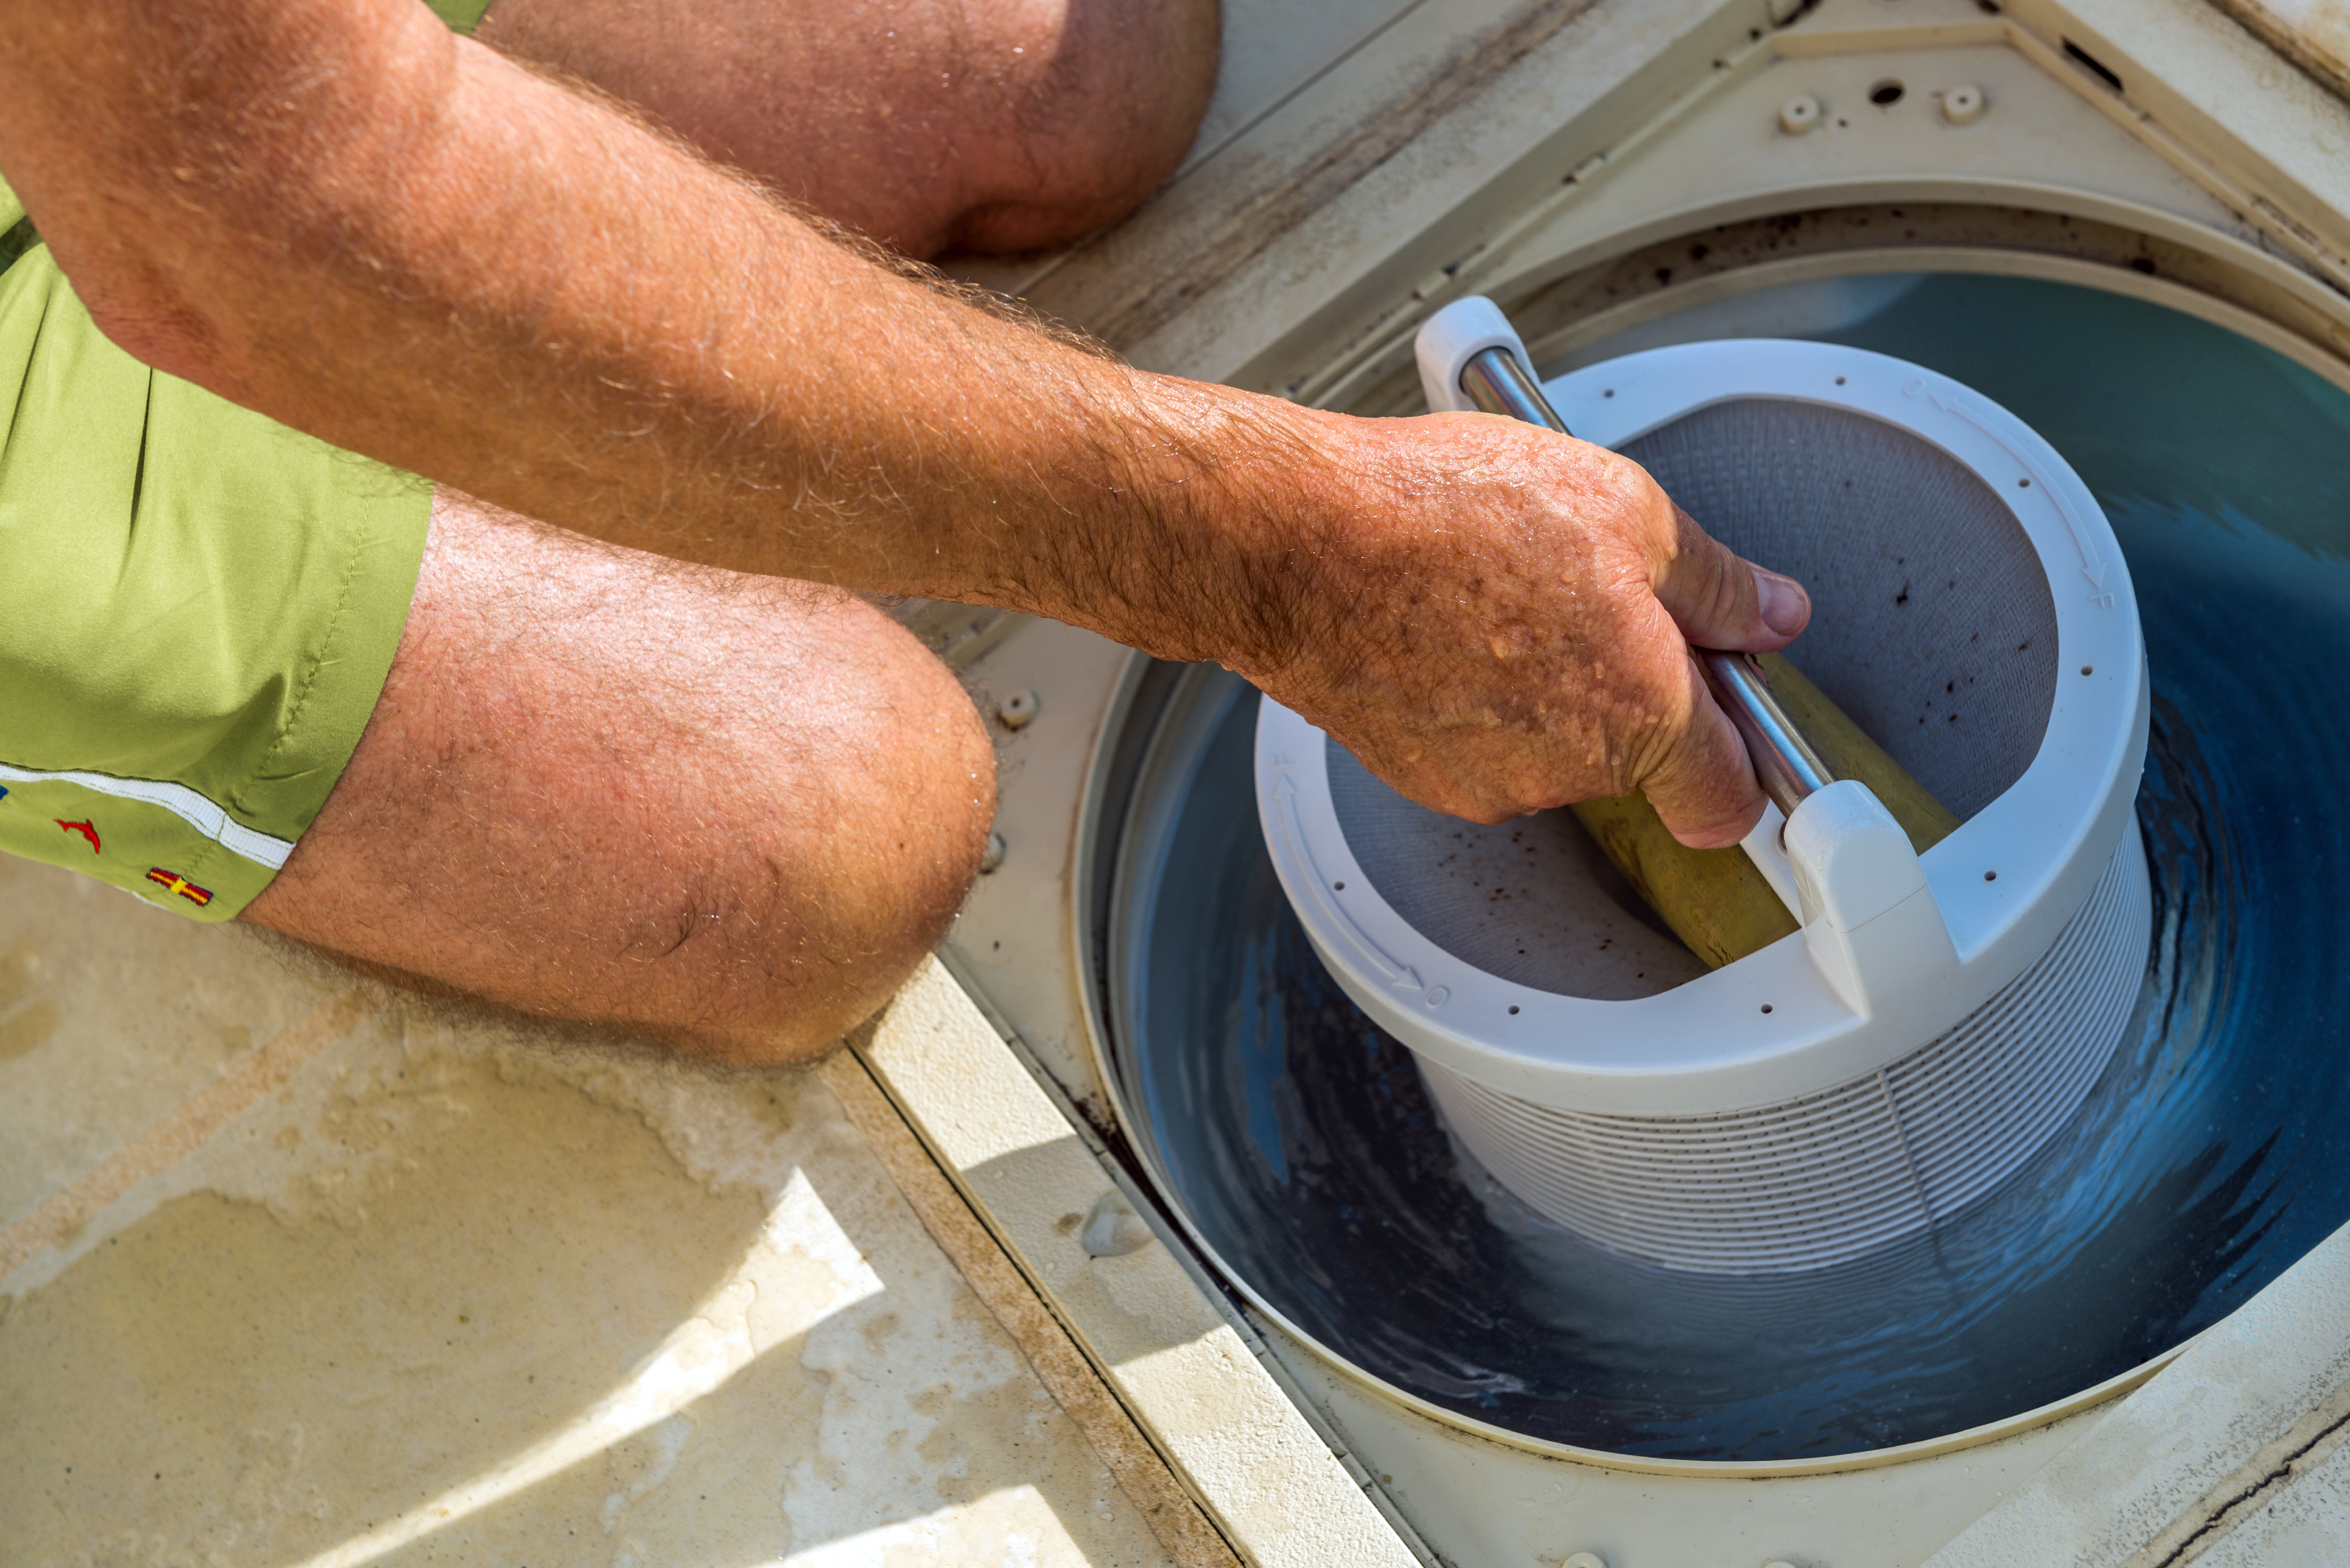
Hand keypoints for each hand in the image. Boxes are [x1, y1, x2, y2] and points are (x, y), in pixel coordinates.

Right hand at [1235, 410, 1810, 847]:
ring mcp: (1484, 780)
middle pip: (1634, 750)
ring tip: (1498, 584)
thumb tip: (1771, 612)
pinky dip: (1474, 687)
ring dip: (1545, 676)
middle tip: (1591, 586)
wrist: (1298, 546)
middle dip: (1629, 678)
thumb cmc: (1444, 515)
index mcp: (1640, 711)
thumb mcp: (1623, 505)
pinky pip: (1478, 737)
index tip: (1744, 731)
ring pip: (1551, 740)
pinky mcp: (1418, 771)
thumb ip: (1716, 578)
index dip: (1747, 765)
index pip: (1729, 801)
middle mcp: (1565, 769)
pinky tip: (1444, 613)